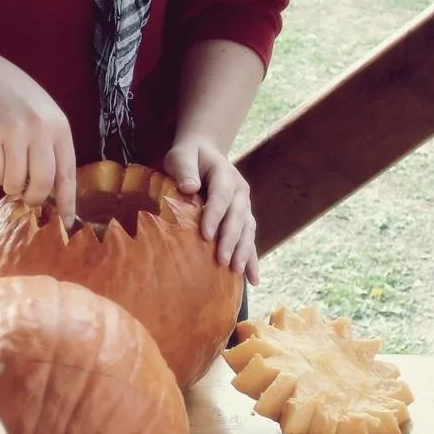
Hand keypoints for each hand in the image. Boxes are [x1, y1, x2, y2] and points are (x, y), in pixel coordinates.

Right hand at [0, 48, 77, 224]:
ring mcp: (15, 132)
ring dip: (10, 186)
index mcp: (60, 128)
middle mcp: (41, 130)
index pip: (68, 174)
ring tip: (7, 173)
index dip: (67, 202)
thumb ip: (50, 148)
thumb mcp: (44, 116)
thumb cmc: (16, 98)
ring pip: (15, 181)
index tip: (66, 223)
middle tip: (27, 199)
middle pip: (42, 183)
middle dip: (33, 198)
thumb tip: (51, 192)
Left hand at [165, 136, 258, 285]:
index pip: (221, 196)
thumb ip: (184, 168)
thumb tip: (189, 188)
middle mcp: (240, 191)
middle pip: (237, 217)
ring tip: (236, 272)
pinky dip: (251, 259)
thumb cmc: (188, 157)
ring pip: (247, 230)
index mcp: (225, 174)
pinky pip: (249, 240)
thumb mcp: (181, 156)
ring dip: (243, 252)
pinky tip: (252, 279)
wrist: (203, 154)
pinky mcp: (243, 219)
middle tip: (222, 261)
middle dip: (230, 240)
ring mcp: (244, 206)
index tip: (205, 235)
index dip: (214, 215)